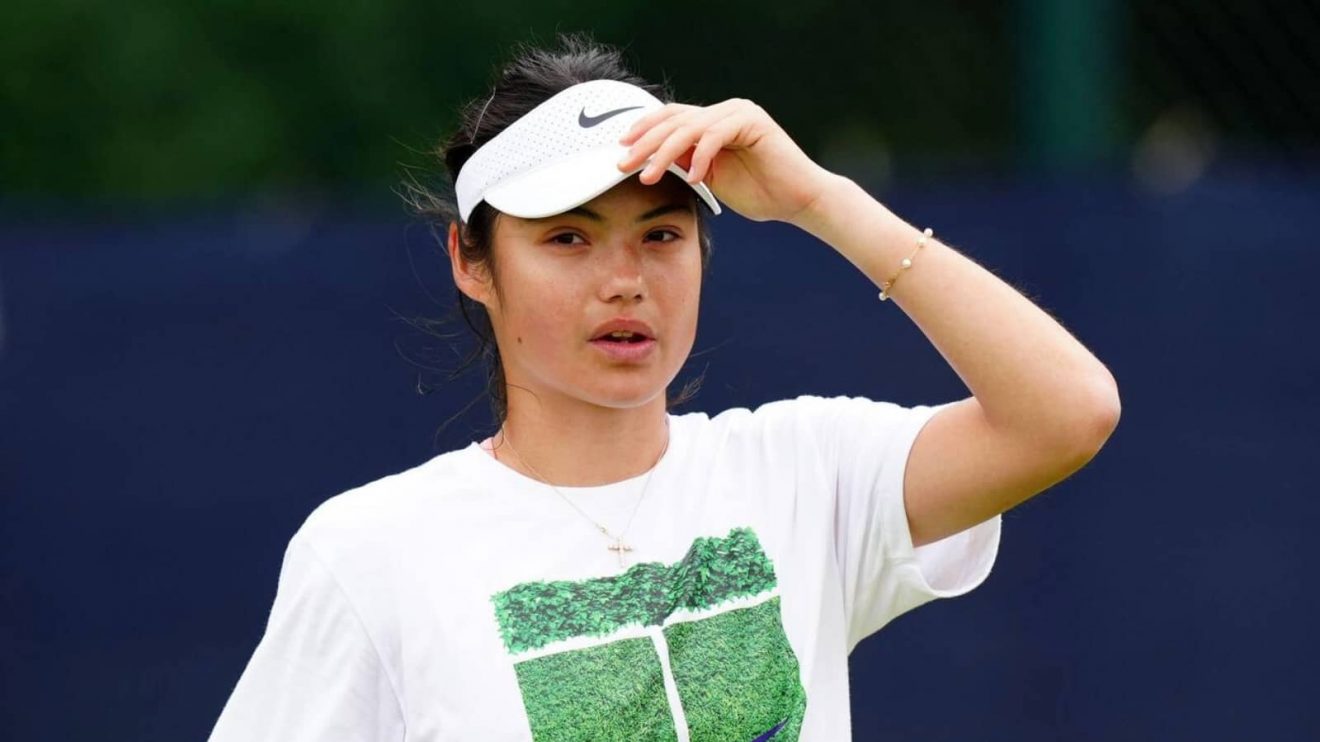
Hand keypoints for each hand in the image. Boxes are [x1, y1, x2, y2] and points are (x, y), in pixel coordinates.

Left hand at [616, 98, 840, 225]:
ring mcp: (740, 112)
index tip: (620, 150)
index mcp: (714, 121)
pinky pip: (715, 136)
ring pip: (690, 127)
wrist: (799, 201)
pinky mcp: (753, 121)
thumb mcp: (711, 178)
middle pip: (674, 119)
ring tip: (649, 176)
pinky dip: (700, 158)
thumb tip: (651, 159)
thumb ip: (686, 163)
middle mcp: (726, 110)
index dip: (643, 131)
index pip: (670, 118)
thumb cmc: (760, 193)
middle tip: (623, 163)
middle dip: (645, 143)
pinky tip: (693, 179)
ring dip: (664, 153)